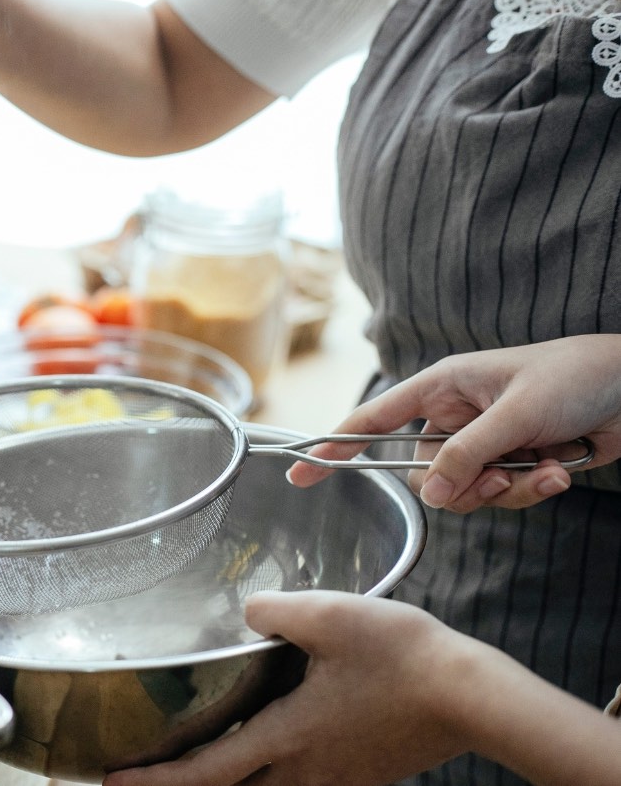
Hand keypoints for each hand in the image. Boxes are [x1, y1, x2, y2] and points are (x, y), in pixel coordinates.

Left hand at [101, 591, 486, 785]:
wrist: (474, 696)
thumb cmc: (403, 656)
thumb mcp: (328, 616)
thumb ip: (273, 612)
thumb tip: (247, 612)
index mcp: (288, 736)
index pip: (207, 771)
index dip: (157, 780)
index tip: (115, 780)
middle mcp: (308, 770)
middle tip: (147, 779)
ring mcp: (339, 778)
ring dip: (232, 785)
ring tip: (205, 766)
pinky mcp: (363, 774)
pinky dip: (273, 780)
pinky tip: (273, 755)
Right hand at [285, 335, 620, 511]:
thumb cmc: (573, 377)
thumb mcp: (514, 414)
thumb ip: (467, 454)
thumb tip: (430, 495)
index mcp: (440, 388)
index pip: (371, 421)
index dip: (335, 445)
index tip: (301, 470)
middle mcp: (454, 418)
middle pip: (425, 476)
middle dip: (465, 485)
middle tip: (502, 473)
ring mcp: (483, 444)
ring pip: (465, 493)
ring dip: (508, 489)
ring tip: (543, 467)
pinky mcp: (512, 464)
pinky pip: (502, 497)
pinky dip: (533, 490)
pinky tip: (562, 469)